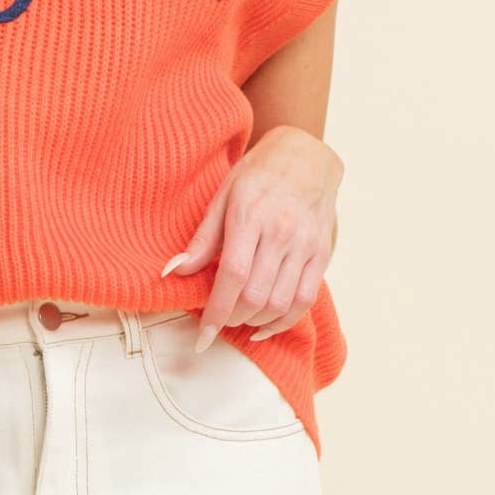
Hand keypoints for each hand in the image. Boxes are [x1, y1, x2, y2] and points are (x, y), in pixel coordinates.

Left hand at [161, 125, 341, 348]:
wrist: (306, 156)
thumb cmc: (259, 174)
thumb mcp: (223, 196)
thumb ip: (202, 239)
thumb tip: (173, 272)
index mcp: (250, 216)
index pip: (232, 276)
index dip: (216, 311)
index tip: (202, 337)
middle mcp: (281, 233)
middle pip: (255, 296)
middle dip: (232, 318)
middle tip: (218, 319)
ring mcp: (305, 245)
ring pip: (280, 303)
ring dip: (255, 322)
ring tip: (239, 319)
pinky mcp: (321, 254)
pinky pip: (305, 299)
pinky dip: (284, 320)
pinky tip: (266, 325)